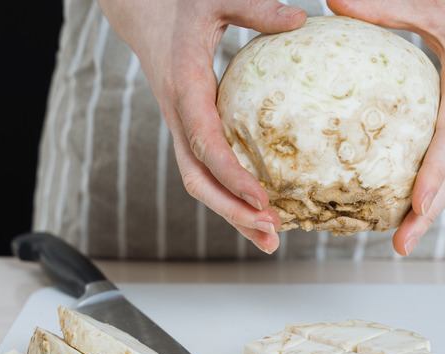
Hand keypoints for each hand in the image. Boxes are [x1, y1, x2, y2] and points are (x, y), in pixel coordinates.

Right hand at [97, 0, 306, 253]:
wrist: (142, 12)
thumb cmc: (181, 3)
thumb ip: (255, 8)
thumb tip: (302, 18)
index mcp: (184, 87)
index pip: (205, 143)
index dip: (232, 175)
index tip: (262, 199)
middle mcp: (178, 115)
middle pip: (197, 178)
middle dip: (231, 211)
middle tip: (271, 232)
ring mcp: (181, 126)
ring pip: (200, 182)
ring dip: (231, 214)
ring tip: (270, 239)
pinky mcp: (189, 129)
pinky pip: (206, 170)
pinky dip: (229, 195)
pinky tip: (259, 210)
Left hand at [327, 0, 444, 255]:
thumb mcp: (437, 2)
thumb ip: (385, 6)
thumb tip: (332, 3)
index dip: (434, 173)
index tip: (416, 205)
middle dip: (430, 212)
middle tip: (402, 245)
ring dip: (433, 204)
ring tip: (403, 236)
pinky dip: (436, 181)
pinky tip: (411, 197)